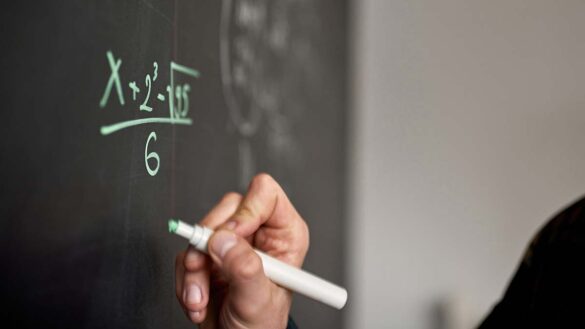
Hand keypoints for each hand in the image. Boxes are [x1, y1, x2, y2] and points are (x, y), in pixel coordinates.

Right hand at [175, 173, 308, 328]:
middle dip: (210, 241)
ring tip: (201, 297)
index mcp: (284, 234)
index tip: (230, 235)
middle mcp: (258, 234)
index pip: (265, 194)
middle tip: (205, 266)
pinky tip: (198, 300)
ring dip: (194, 268)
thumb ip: (244, 267)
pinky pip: (186, 253)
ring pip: (201, 231)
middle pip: (227, 207)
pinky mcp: (209, 257)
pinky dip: (186, 279)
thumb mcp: (258, 300)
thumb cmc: (261, 326)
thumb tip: (223, 239)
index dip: (245, 210)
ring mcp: (231, 244)